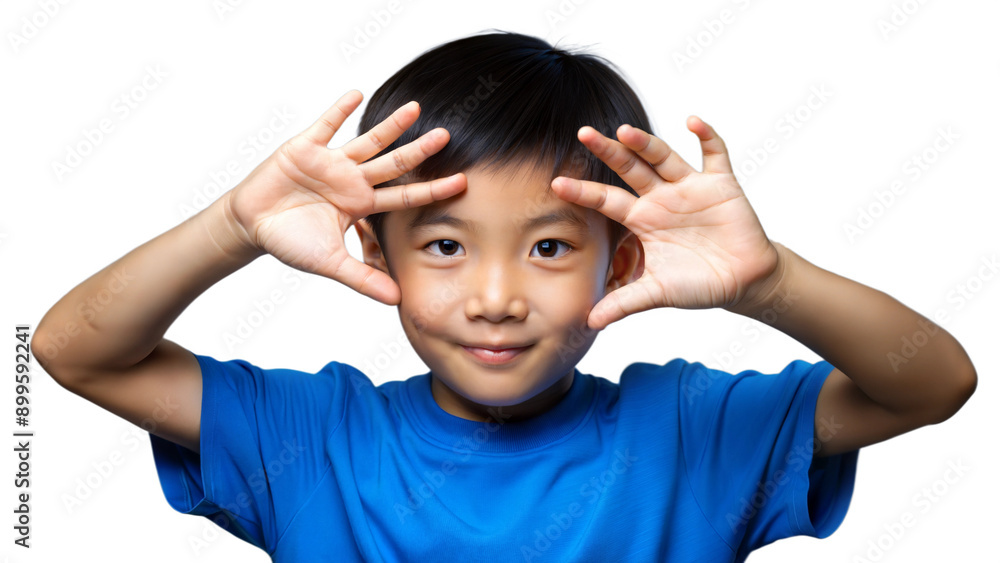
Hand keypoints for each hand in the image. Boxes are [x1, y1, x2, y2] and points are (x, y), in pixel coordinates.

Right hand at [224, 89, 465, 304]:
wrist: (252, 225)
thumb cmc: (291, 242)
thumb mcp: (330, 263)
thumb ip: (363, 279)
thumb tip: (397, 301)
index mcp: (360, 204)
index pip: (404, 195)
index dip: (432, 189)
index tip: (462, 182)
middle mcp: (351, 179)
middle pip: (393, 163)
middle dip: (419, 151)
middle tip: (447, 136)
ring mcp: (330, 162)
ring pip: (366, 141)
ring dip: (390, 125)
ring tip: (415, 108)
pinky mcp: (304, 148)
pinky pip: (325, 125)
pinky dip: (339, 110)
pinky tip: (357, 93)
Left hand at [551, 117, 778, 329]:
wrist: (742, 281)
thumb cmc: (697, 283)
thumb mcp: (657, 293)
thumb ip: (624, 303)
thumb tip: (589, 323)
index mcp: (642, 219)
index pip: (606, 201)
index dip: (583, 192)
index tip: (556, 183)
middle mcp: (662, 198)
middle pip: (630, 169)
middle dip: (608, 152)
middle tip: (584, 134)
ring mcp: (690, 188)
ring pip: (664, 158)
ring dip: (647, 144)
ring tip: (626, 131)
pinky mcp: (721, 184)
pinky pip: (714, 154)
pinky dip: (707, 137)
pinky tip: (693, 121)